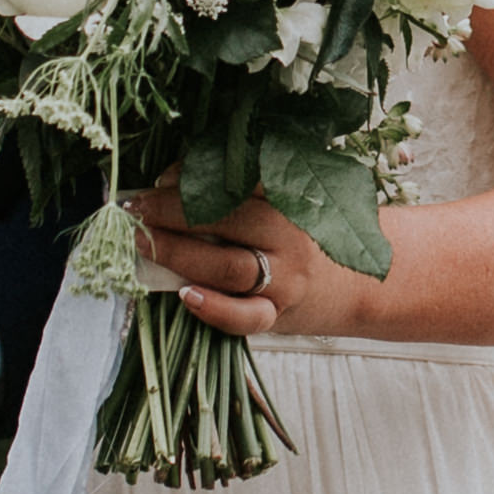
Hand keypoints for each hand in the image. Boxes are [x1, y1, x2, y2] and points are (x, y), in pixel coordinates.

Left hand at [126, 190, 372, 339]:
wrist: (359, 286)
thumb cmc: (309, 240)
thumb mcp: (286, 204)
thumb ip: (241, 192)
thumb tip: (169, 184)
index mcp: (290, 199)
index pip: (235, 180)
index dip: (192, 177)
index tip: (160, 179)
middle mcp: (289, 236)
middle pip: (226, 219)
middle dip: (171, 212)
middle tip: (134, 208)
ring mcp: (285, 279)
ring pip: (228, 265)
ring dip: (178, 253)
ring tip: (142, 244)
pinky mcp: (278, 316)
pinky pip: (245, 317)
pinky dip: (213, 308)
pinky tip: (185, 296)